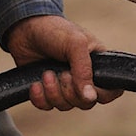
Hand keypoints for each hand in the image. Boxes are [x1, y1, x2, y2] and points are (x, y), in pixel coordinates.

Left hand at [4, 15, 122, 110]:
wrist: (25, 28)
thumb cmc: (54, 30)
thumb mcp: (75, 43)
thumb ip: (84, 70)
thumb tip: (90, 97)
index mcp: (97, 64)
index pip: (111, 91)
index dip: (101, 94)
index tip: (86, 87)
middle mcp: (83, 77)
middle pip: (86, 103)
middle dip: (70, 91)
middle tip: (62, 73)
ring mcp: (65, 85)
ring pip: (66, 106)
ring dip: (54, 93)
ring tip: (46, 73)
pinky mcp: (46, 90)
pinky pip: (48, 106)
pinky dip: (40, 98)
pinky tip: (35, 84)